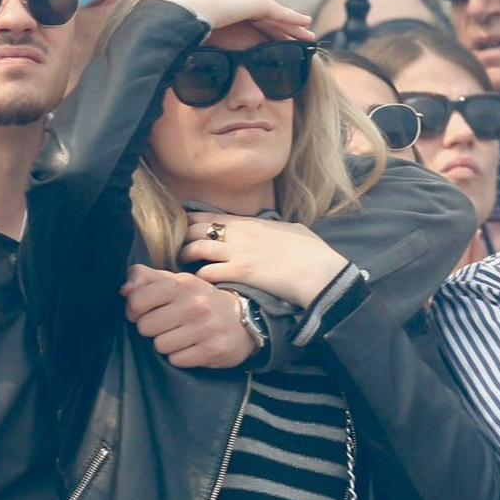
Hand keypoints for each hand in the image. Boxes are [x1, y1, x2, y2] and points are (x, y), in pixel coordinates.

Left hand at [121, 264, 259, 367]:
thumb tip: (123, 290)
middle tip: (166, 326)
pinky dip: (180, 357)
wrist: (243, 320)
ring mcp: (207, 328)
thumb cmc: (199, 300)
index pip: (136, 301)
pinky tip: (191, 348)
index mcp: (182, 284)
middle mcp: (196, 304)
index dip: (134, 311)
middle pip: (145, 327)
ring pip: (160, 346)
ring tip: (180, 337)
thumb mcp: (176, 282)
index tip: (144, 313)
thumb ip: (144, 278)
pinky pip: (177, 360)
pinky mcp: (213, 350)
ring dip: (166, 345)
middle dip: (152, 329)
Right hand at [155, 0, 313, 43]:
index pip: (246, 15)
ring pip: (277, 17)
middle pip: (265, 16)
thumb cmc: (177, 13)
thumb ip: (161, 3)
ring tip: (310, 37)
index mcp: (224, 1)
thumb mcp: (170, 11)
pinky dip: (294, 20)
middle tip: (297, 38)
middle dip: (282, 27)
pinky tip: (308, 26)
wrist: (187, 11)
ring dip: (294, 27)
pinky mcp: (259, 4)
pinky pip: (281, 15)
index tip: (269, 34)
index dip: (260, 25)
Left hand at [177, 216, 347, 306]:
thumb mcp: (295, 230)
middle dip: (184, 238)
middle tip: (180, 249)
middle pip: (197, 229)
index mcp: (252, 223)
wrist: (319, 272)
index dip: (192, 221)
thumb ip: (279, 228)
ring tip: (183, 265)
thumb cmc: (313, 253)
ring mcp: (238, 252)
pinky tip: (201, 284)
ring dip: (186, 257)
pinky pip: (207, 272)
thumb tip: (279, 227)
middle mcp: (240, 234)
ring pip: (196, 248)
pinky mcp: (240, 273)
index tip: (185, 229)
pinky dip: (200, 278)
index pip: (210, 216)